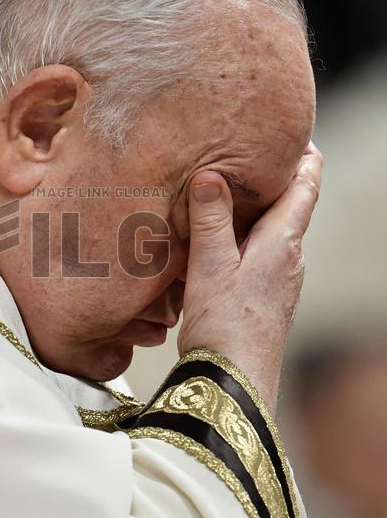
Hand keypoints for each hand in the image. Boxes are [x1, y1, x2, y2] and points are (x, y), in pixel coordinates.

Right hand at [177, 143, 322, 415]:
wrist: (234, 386)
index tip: (294, 131)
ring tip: (225, 191)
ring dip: (255, 210)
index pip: (306, 186)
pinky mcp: (267, 300)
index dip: (304, 155)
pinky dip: (245, 238)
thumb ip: (211, 219)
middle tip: (246, 151)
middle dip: (273, 178)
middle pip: (290, 206)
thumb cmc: (224, 328)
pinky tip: (218, 243)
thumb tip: (211, 174)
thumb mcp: (211, 267)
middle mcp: (290, 259)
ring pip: (273, 232)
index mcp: (282, 243)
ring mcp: (281, 281)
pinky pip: (260, 255)